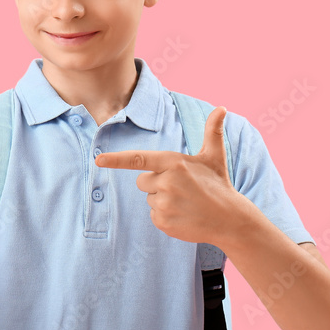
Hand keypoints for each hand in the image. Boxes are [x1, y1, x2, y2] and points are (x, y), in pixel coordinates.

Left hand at [95, 106, 248, 246]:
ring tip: (185, 202)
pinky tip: (183, 215)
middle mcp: (167, 182)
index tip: (99, 160)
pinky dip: (165, 216)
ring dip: (162, 200)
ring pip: (149, 198)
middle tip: (180, 188)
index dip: (116, 160)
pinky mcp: (163, 222)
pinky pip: (153, 216)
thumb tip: (222, 107)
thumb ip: (213, 131)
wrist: (230, 219)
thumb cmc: (219, 184)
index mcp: (174, 163)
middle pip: (142, 181)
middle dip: (156, 183)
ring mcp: (165, 204)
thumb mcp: (215, 156)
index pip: (139, 159)